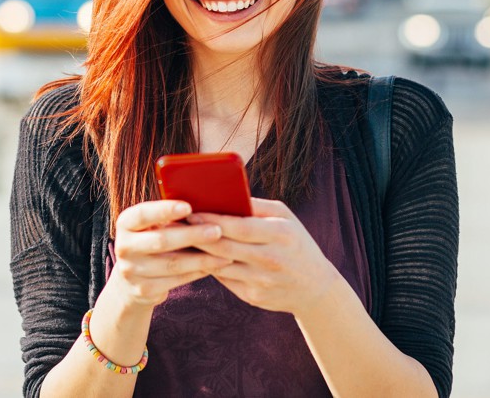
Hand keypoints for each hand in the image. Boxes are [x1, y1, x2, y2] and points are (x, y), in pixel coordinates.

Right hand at [108, 200, 231, 307]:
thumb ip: (168, 217)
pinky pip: (177, 280)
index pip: (142, 214)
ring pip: (173, 264)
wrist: (130, 281)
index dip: (164, 210)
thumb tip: (205, 205)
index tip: (189, 207)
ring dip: (202, 258)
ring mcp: (131, 271)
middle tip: (217, 231)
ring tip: (226, 252)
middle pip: (161, 241)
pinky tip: (215, 266)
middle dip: (192, 235)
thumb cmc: (151, 242)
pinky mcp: (144, 290)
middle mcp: (124, 247)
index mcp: (125, 223)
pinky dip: (198, 272)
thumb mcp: (151, 227)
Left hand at [190, 197, 339, 315]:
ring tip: (178, 239)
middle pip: (224, 247)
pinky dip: (207, 266)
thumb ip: (257, 206)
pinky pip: (223, 279)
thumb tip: (224, 193)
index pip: (240, 227)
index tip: (190, 211)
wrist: (315, 288)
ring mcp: (261, 281)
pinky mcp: (252, 297)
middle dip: (196, 235)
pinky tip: (193, 256)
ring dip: (196, 253)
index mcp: (280, 235)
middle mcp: (271, 260)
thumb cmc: (295, 243)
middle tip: (174, 224)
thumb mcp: (285, 219)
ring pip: (219, 265)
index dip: (212, 220)